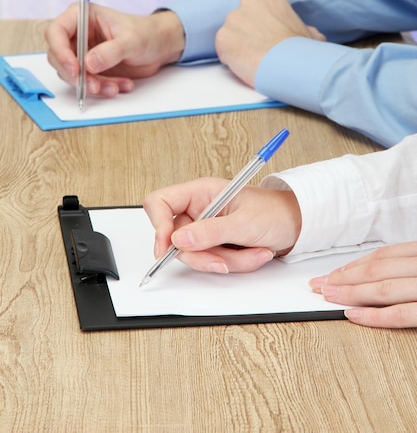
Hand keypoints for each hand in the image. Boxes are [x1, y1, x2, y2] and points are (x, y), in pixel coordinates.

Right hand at [45, 3, 184, 96]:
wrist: (159, 46)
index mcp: (82, 16)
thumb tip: (89, 63)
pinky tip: (121, 85)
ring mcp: (82, 52)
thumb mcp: (132, 40)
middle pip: (58, 57)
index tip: (75, 69)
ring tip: (115, 87)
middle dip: (76, 75)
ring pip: (72, 74)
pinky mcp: (90, 69)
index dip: (60, 52)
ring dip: (91, 85)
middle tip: (94, 86)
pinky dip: (101, 88)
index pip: (56, 32)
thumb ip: (112, 51)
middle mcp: (78, 34)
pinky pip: (86, 83)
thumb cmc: (147, 33)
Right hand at [143, 178, 300, 273]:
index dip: (158, 225)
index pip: (161, 202)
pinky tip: (253, 253)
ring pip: (196, 255)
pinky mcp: (217, 244)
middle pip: (176, 238)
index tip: (168, 247)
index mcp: (201, 192)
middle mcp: (200, 209)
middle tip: (224, 260)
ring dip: (226, 261)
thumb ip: (211, 232)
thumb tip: (179, 239)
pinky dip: (234, 264)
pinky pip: (212, 261)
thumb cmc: (276, 212)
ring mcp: (207, 228)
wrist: (298, 224)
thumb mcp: (244, 222)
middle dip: (203, 255)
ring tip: (253, 252)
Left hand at [215, 0, 325, 86]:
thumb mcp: (311, 35)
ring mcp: (233, 19)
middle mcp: (249, 2)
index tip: (269, 37)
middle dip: (247, 32)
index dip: (263, 25)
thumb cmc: (301, 50)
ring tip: (252, 59)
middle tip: (259, 49)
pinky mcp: (222, 37)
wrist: (289, 64)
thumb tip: (312, 34)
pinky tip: (244, 64)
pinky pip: (222, 48)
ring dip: (238, 44)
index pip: (259, 8)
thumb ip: (306, 30)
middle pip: (242, 17)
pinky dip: (230, 57)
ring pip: (230, 32)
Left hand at [310, 242, 416, 327]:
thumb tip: (374, 277)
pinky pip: (400, 314)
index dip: (354, 265)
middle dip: (344, 278)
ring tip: (329, 296)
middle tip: (321, 284)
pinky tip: (353, 315)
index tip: (334, 273)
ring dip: (351, 292)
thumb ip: (404, 269)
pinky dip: (374, 315)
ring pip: (383, 288)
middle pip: (377, 270)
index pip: (383, 257)